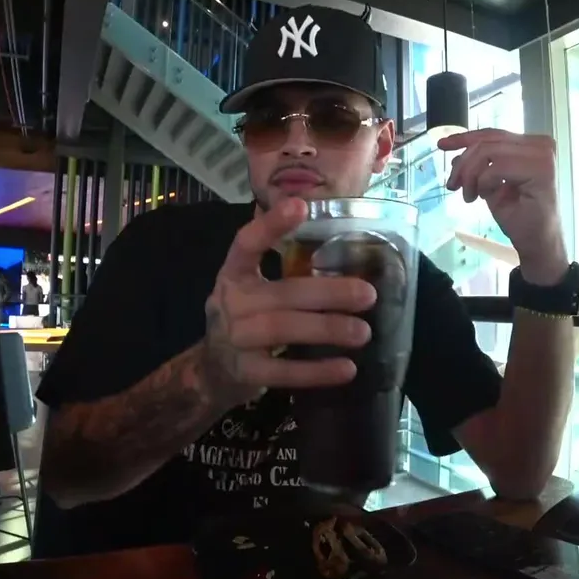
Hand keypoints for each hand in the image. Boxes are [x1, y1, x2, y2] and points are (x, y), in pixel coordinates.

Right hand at [199, 198, 377, 406]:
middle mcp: (231, 302)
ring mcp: (235, 339)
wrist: (211, 370)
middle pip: (282, 293)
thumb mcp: (252, 287)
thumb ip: (283, 269)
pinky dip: (316, 372)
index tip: (301, 206)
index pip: (246, 244)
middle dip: (328, 293)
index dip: (270, 225)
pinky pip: (283, 372)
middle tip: (368, 294)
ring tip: (363, 332)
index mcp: (234, 274)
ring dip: (326, 329)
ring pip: (283, 329)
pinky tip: (346, 369)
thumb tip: (340, 240)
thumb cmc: (245, 318)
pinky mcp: (245, 372)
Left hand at [440, 129, 568, 282]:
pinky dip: (483, 182)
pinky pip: (497, 167)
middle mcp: (541, 144)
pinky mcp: (541, 169)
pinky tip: (484, 197)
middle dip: (463, 163)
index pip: (492, 134)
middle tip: (453, 185)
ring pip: (489, 152)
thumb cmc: (518, 216)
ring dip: (471, 175)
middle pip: (487, 142)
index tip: (442, 145)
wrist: (536, 243)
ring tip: (469, 196)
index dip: (465, 138)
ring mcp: (543, 155)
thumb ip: (478, 166)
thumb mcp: (490, 184)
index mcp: (531, 145)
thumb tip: (456, 154)